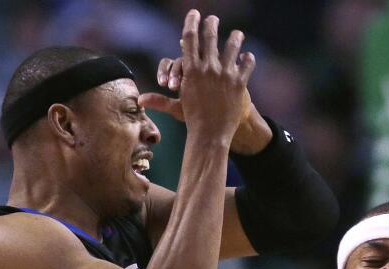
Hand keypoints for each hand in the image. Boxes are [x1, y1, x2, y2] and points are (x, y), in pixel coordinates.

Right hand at [139, 10, 255, 143]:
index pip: (189, 38)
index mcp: (191, 69)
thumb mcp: (177, 107)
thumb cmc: (193, 121)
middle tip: (213, 19)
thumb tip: (139, 100)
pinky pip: (246, 65)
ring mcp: (225, 74)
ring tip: (237, 34)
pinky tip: (249, 57)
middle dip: (211, 24)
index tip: (194, 14)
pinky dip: (248, 60)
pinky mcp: (239, 83)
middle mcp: (208, 68)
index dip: (191, 23)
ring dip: (235, 38)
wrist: (212, 134)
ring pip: (232, 47)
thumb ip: (160, 100)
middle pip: (210, 37)